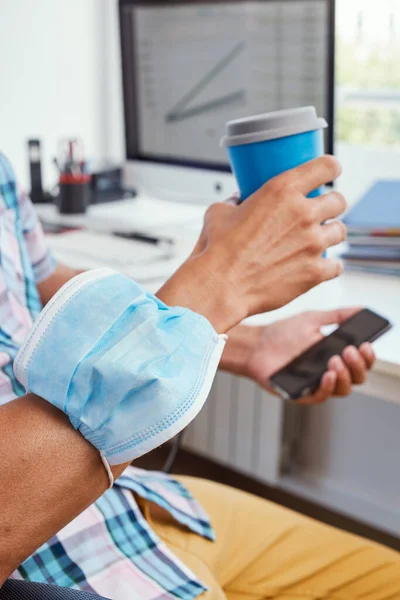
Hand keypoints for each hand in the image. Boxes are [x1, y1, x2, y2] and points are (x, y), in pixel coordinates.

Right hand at [158, 156, 346, 332]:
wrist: (220, 286)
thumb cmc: (217, 250)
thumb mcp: (220, 212)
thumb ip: (236, 202)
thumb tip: (239, 201)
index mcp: (281, 190)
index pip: (326, 167)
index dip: (331, 168)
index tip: (331, 173)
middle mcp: (303, 213)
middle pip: (339, 200)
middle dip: (331, 205)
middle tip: (319, 213)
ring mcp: (312, 243)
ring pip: (340, 232)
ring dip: (329, 235)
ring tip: (315, 241)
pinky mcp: (315, 272)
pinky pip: (336, 266)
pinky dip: (328, 267)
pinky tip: (316, 267)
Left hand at [229, 308, 375, 403]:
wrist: (257, 344)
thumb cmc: (283, 333)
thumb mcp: (312, 319)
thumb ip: (337, 316)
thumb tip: (361, 309)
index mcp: (336, 355)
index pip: (360, 361)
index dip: (368, 356)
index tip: (366, 345)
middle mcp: (330, 372)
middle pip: (357, 377)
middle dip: (358, 365)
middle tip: (350, 351)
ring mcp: (317, 384)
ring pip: (343, 389)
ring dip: (345, 376)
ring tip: (335, 360)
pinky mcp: (303, 394)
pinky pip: (321, 397)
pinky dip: (327, 387)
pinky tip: (326, 374)